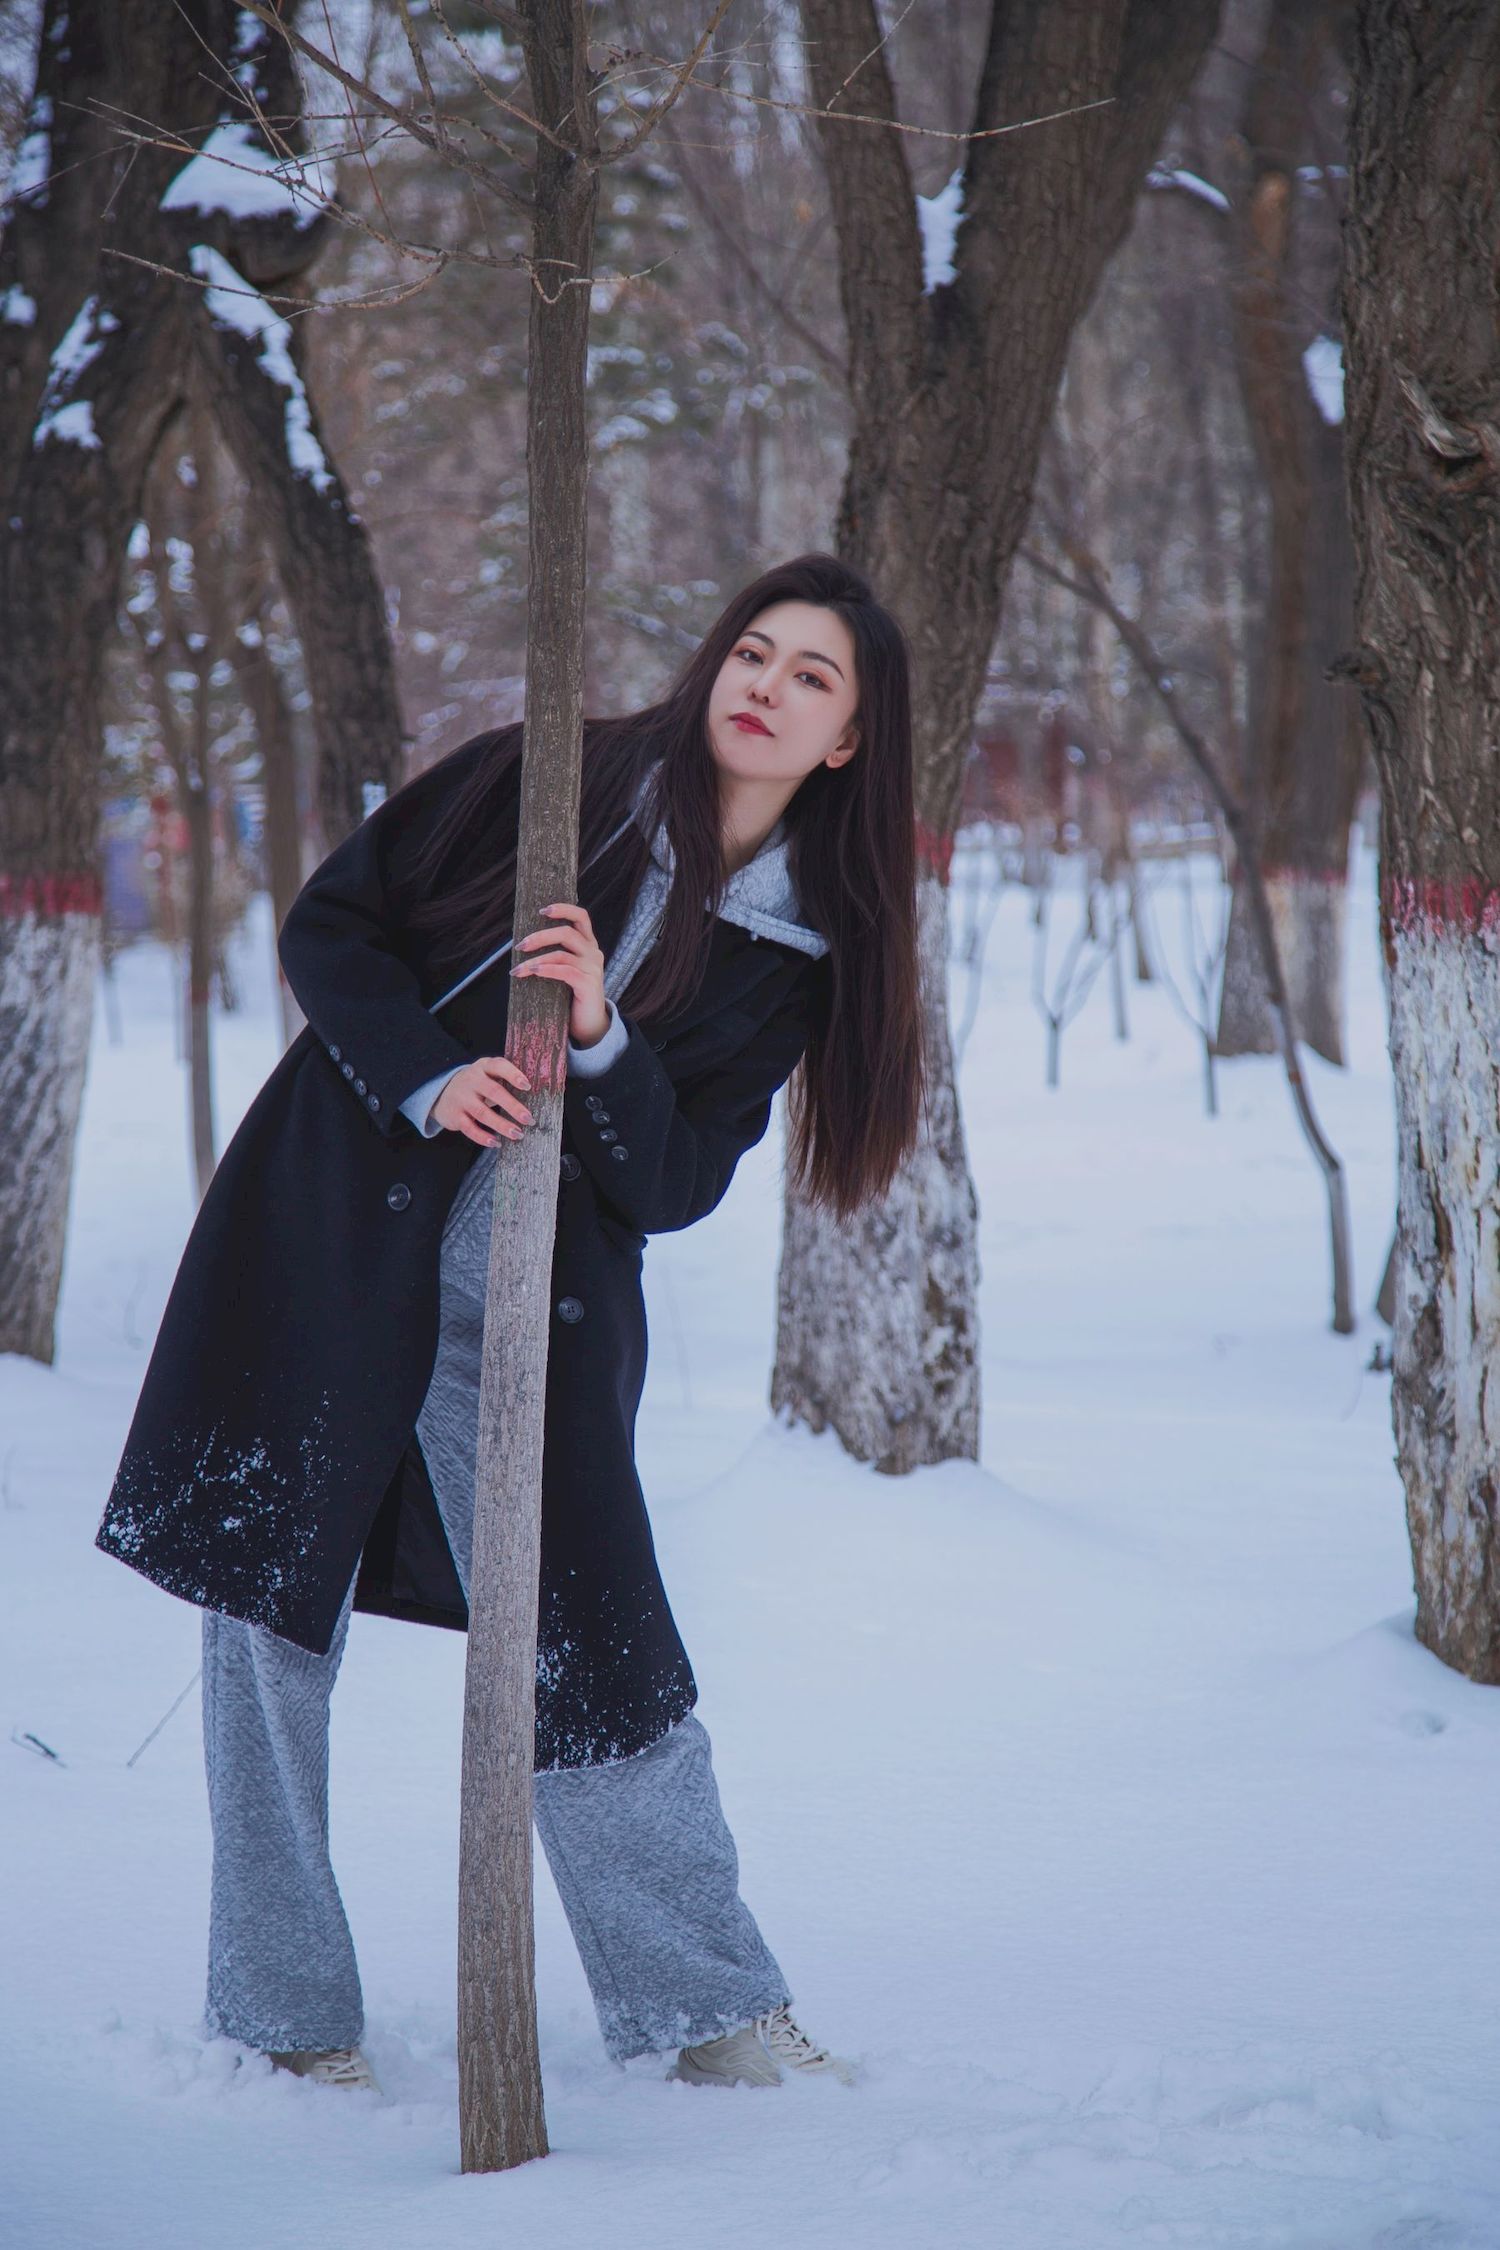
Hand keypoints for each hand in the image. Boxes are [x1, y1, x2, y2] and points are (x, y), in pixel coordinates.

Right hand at [432, 1056, 533, 1146]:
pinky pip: (470, 1128)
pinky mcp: (455, 1115)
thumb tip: (535, 1097)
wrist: (441, 1091)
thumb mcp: (486, 1074)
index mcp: (483, 1067)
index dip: (513, 1075)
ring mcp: (461, 1098)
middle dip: (513, 1107)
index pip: (499, 1066)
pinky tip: (496, 1143)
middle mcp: (471, 1080)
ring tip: (518, 1134)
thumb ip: (504, 1079)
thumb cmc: (476, 1084)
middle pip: (493, 1092)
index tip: (528, 1086)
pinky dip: (483, 1137)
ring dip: (502, 1125)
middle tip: (529, 1119)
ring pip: (482, 1113)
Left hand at [511, 901, 609, 1048]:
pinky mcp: (589, 984)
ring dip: (535, 960)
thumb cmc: (571, 995)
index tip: (542, 911)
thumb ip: (555, 954)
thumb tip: (524, 942)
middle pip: (567, 933)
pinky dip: (546, 970)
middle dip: (540, 937)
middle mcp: (594, 953)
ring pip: (561, 954)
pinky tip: (532, 973)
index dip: (563, 909)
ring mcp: (593, 968)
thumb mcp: (565, 969)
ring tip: (517, 970)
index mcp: (589, 944)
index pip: (581, 916)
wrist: (589, 1024)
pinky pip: (564, 971)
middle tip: (520, 946)